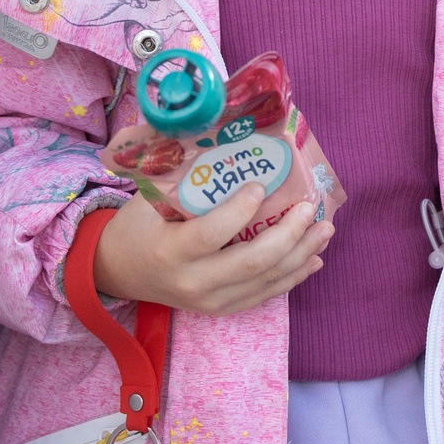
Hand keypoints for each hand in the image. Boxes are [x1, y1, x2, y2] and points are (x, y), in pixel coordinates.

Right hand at [92, 179, 333, 315]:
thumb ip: (183, 175)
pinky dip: (293, 276)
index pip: (213, 234)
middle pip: (252, 262)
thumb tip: (223, 134)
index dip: (241, 210)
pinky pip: (264, 295)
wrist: (119, 272)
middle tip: (311, 208)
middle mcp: (193, 282)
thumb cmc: (138, 226)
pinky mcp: (221, 309)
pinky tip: (314, 258)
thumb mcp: (150, 199)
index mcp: (171, 251)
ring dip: (302, 254)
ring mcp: (210, 301)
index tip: (261, 185)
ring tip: (325, 229)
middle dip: (290, 234)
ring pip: (266, 281)